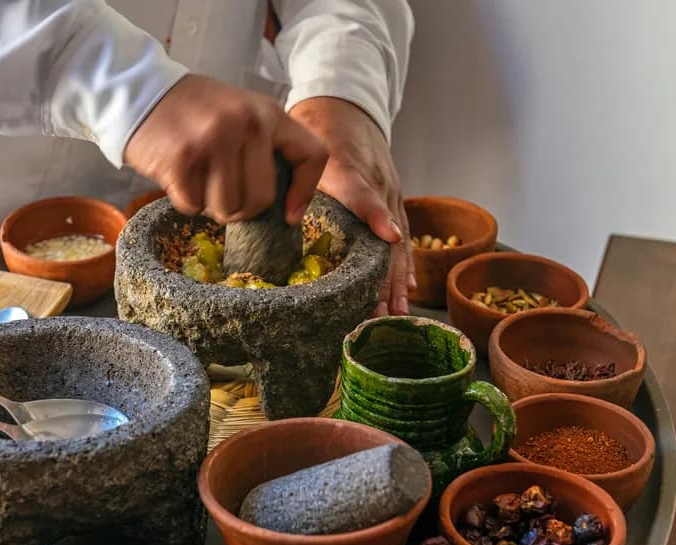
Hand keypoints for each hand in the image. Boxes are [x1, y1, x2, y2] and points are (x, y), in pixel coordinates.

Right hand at [125, 75, 327, 224]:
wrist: (139, 91)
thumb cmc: (192, 110)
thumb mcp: (240, 112)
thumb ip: (263, 145)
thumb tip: (282, 203)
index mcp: (268, 112)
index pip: (312, 155)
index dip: (303, 193)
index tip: (288, 216)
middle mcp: (247, 124)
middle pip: (262, 199)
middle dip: (241, 209)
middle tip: (223, 195)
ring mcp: (215, 141)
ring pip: (227, 208)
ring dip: (211, 206)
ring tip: (199, 181)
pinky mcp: (183, 160)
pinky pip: (194, 206)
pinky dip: (185, 201)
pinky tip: (178, 177)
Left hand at [289, 97, 414, 315]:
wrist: (345, 102)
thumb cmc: (316, 125)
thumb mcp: (299, 141)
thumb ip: (289, 173)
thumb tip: (271, 209)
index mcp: (349, 166)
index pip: (363, 193)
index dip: (374, 215)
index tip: (389, 239)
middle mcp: (376, 181)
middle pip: (385, 232)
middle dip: (384, 273)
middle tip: (382, 309)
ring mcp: (388, 190)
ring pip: (397, 239)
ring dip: (395, 277)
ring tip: (395, 311)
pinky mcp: (391, 197)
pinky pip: (400, 234)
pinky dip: (402, 262)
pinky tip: (404, 289)